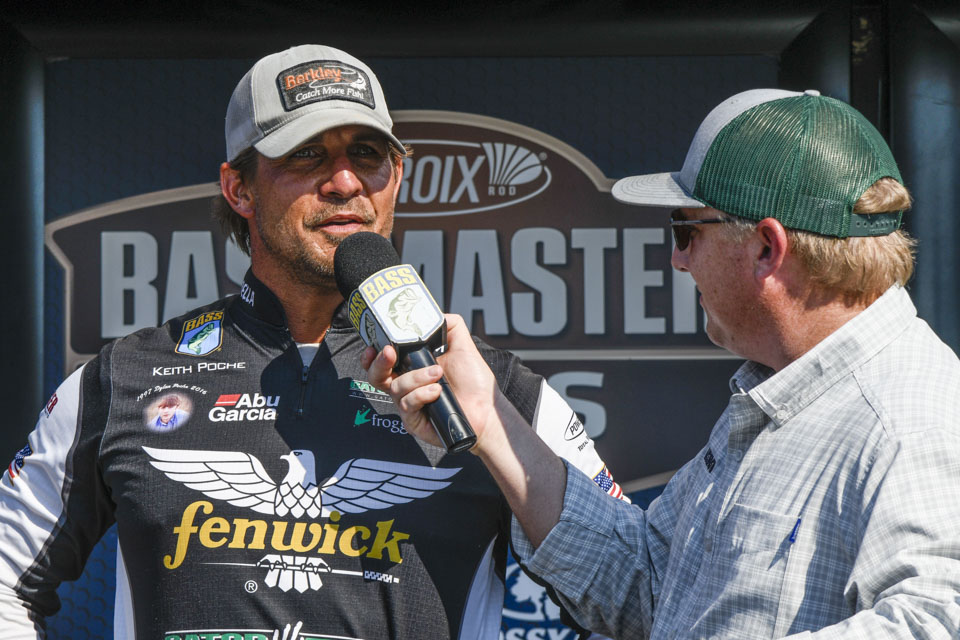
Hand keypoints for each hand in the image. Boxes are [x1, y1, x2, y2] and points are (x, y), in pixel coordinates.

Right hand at [362, 314, 500, 453]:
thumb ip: (450, 327)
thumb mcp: (463, 347)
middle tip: (390, 353)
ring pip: (395, 387)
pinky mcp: (413, 421)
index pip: (383, 360)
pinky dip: (422, 394)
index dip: (373, 353)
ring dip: (415, 377)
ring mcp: (408, 404)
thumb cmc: (474, 383)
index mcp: (413, 368)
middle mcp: (407, 386)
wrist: (486, 410)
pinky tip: (437, 392)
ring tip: (437, 374)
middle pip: (376, 376)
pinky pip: (407, 404)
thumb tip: (435, 313)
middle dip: (379, 363)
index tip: (375, 344)